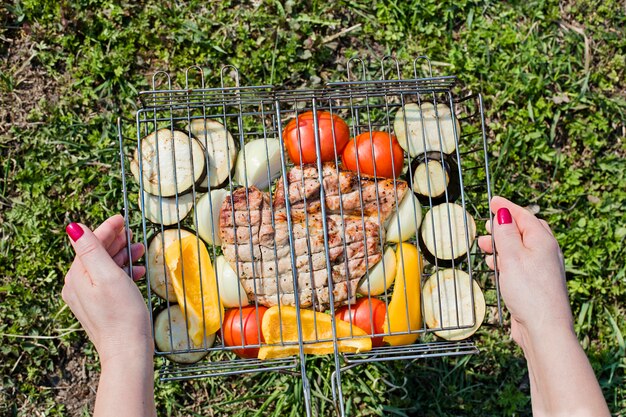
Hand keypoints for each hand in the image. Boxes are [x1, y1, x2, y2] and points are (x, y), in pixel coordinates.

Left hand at [62, 215, 151, 364]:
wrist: (128, 350)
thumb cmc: (122, 314)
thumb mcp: (108, 276)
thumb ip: (92, 250)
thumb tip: (74, 227)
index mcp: (77, 277)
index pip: (89, 243)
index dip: (106, 229)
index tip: (122, 218)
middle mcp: (77, 287)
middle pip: (96, 254)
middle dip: (115, 241)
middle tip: (132, 233)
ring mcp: (87, 298)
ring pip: (104, 267)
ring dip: (122, 256)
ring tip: (140, 251)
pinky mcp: (99, 307)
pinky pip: (109, 281)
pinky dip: (123, 272)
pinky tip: (138, 272)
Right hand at [477, 196, 572, 348]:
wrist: (543, 328)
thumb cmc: (529, 291)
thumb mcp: (512, 256)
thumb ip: (506, 233)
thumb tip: (502, 213)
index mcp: (542, 241)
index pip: (524, 216)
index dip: (507, 207)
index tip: (492, 201)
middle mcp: (545, 253)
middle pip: (523, 231)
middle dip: (503, 227)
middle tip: (485, 226)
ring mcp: (541, 269)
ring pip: (519, 249)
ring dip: (501, 245)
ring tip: (484, 247)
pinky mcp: (534, 284)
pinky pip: (518, 264)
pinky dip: (505, 260)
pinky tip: (494, 266)